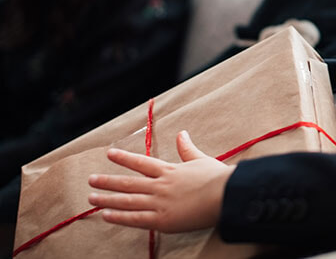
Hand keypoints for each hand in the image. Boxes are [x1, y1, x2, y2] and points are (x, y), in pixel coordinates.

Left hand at [88, 130, 235, 232]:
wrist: (226, 195)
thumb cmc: (217, 178)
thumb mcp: (201, 159)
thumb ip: (187, 149)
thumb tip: (182, 133)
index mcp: (169, 170)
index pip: (141, 162)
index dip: (124, 158)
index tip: (109, 154)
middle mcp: (160, 185)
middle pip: (128, 183)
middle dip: (108, 181)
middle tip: (91, 180)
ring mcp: (159, 203)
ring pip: (127, 201)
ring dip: (107, 199)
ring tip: (91, 198)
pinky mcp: (163, 220)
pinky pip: (136, 219)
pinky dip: (120, 217)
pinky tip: (106, 215)